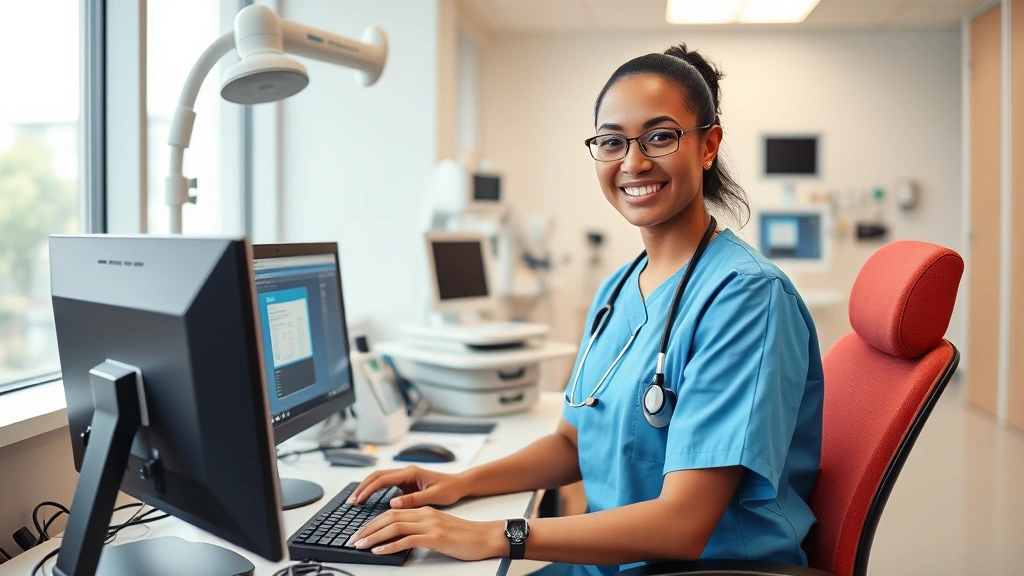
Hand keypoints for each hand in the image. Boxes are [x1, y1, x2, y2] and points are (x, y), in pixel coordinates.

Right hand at [348, 466, 467, 508]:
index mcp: (411, 473)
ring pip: (379, 479)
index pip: (382, 479)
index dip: (368, 490)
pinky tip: (368, 500)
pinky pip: (386, 485)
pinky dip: (374, 491)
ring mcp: (405, 477)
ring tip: (356, 501)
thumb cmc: (450, 489)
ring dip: (366, 488)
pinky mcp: (406, 483)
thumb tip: (393, 503)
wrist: (459, 484)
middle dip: (362, 487)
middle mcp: (405, 472)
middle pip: (376, 476)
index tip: (358, 500)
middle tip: (351, 501)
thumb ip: (414, 499)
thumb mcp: (434, 496)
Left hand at [351, 507, 506, 560]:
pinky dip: (390, 545)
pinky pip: (407, 539)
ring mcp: (430, 525)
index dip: (374, 521)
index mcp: (425, 511)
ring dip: (374, 536)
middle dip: (368, 528)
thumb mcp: (439, 529)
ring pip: (394, 526)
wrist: (487, 537)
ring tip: (361, 545)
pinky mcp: (436, 537)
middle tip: (354, 539)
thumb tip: (401, 538)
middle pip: (389, 516)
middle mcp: (425, 514)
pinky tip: (380, 550)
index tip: (361, 531)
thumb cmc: (466, 536)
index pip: (393, 512)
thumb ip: (421, 530)